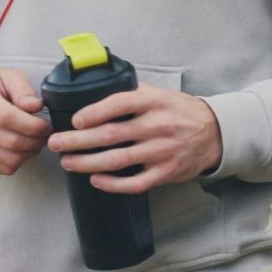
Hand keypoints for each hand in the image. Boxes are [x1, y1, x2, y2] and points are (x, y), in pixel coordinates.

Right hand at [0, 66, 52, 174]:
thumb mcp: (10, 76)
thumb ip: (23, 90)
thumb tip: (35, 106)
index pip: (6, 117)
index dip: (31, 125)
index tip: (46, 125)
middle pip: (9, 141)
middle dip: (35, 141)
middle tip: (45, 134)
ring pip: (8, 159)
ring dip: (29, 153)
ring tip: (35, 140)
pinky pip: (1, 168)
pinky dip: (18, 161)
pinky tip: (22, 148)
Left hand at [49, 83, 222, 193]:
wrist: (215, 133)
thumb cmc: (180, 111)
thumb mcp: (160, 93)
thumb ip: (132, 92)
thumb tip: (96, 88)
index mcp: (154, 102)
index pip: (119, 104)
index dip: (94, 112)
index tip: (75, 120)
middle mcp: (157, 125)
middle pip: (111, 135)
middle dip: (78, 140)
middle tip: (56, 142)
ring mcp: (161, 151)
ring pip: (118, 160)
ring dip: (87, 162)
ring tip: (68, 162)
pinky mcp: (165, 173)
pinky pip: (134, 183)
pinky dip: (112, 184)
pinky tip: (95, 180)